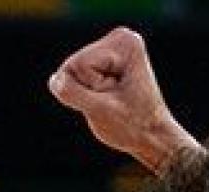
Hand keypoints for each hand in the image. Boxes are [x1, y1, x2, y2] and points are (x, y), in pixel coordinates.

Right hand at [48, 27, 200, 171]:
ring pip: (72, 73)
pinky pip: (76, 77)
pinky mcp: (105, 61)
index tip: (116, 98)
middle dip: (88, 90)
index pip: (78, 65)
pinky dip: (87, 92)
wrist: (154, 137)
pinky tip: (108, 97)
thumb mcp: (100, 111)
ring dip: (87, 93)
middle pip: (73, 65)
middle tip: (113, 101)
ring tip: (113, 101)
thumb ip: (72, 93)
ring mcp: (112, 48)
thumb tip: (54, 80)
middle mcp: (121, 38)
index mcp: (125, 43)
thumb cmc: (134, 127)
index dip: (91, 88)